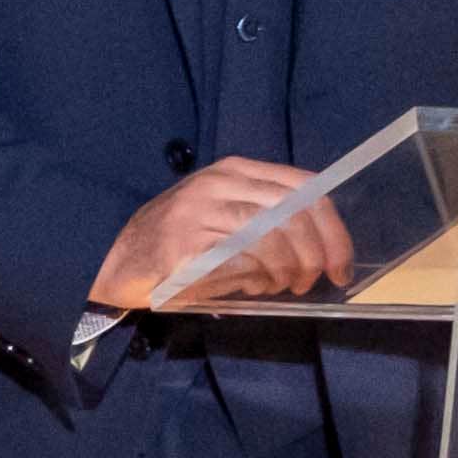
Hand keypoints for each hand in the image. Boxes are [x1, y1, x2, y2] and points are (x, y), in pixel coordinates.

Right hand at [96, 157, 347, 311]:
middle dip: (318, 254)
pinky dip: (260, 279)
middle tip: (316, 280)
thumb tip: (319, 247)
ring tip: (286, 285)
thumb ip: (266, 216)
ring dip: (290, 269)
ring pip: (272, 237)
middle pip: (295, 213)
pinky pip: (242, 261)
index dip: (333, 228)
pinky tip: (257, 287)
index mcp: (234, 170)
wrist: (116, 257)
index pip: (304, 188)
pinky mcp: (185, 247)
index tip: (341, 261)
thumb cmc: (177, 239)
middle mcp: (218, 184)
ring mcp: (199, 213)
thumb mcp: (222, 212)